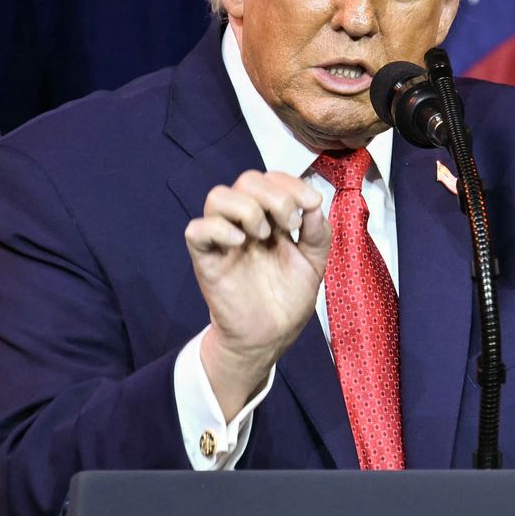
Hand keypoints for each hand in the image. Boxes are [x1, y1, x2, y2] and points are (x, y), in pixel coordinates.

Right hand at [184, 170, 330, 416]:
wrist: (270, 336)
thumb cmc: (288, 298)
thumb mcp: (314, 262)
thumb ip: (318, 233)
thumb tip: (314, 204)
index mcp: (270, 218)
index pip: (271, 179)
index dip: (290, 183)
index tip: (310, 205)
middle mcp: (245, 222)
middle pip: (246, 180)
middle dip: (274, 195)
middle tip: (290, 224)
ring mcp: (224, 239)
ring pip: (217, 196)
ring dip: (247, 207)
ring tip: (264, 234)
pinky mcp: (206, 259)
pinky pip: (196, 230)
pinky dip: (218, 228)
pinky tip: (241, 242)